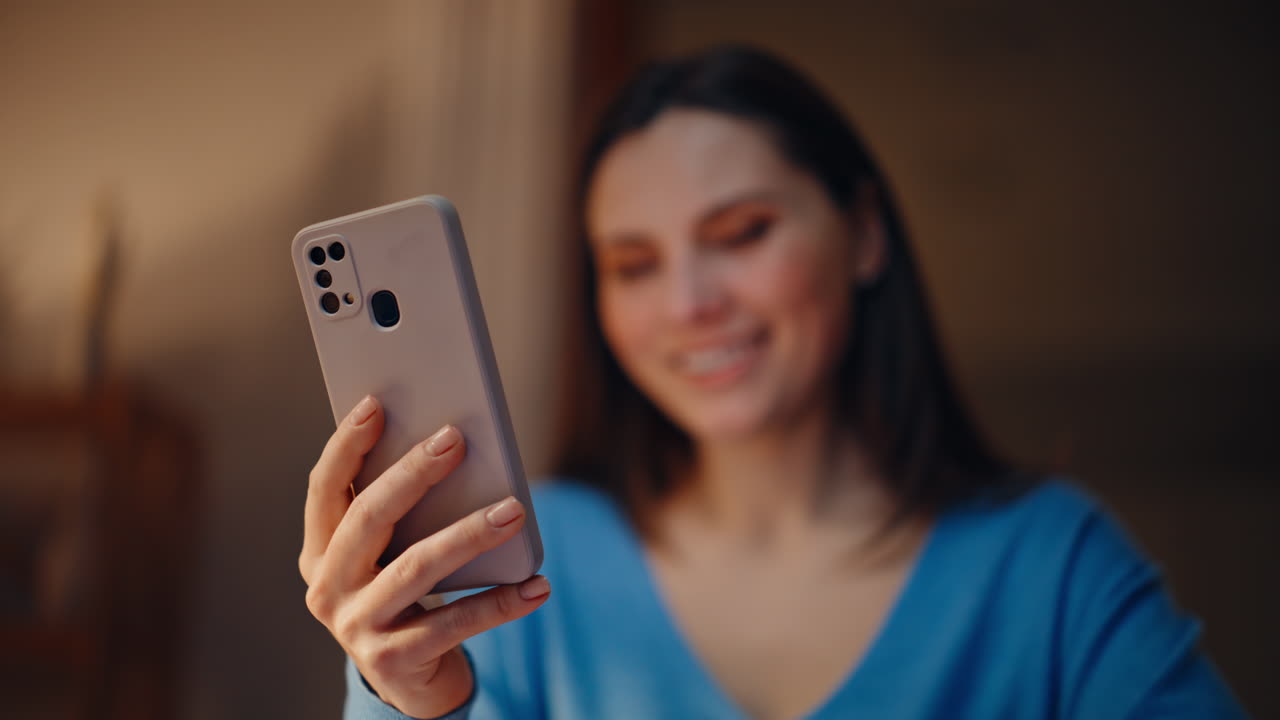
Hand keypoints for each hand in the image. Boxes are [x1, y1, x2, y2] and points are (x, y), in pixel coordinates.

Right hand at [299, 396, 550, 717]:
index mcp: (319, 552)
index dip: (346, 445)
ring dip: (468, 535)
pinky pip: (454, 624)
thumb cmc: (406, 594)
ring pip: (415, 567)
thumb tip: (451, 444)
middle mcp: (327, 588)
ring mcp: (356, 627)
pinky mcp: (394, 662)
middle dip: (413, 474)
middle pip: (369, 519)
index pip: (324, 489)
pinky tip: (537, 585)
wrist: (410, 681)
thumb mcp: (391, 554)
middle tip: (456, 439)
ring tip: (513, 510)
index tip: (376, 405)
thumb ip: (402, 510)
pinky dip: (500, 604)